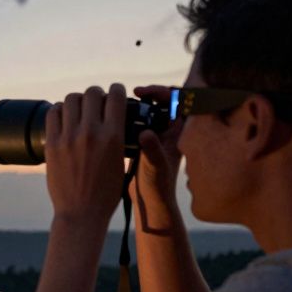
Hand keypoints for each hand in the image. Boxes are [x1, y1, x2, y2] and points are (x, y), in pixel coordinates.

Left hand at [45, 84, 129, 225]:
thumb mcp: (121, 161)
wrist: (81, 213)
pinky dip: (59, 111)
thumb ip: (118, 137)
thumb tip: (114, 119)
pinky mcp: (51, 144)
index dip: (116, 90)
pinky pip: (53, 114)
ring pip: (71, 99)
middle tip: (96, 102)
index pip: (115, 95)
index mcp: (113, 136)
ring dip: (77, 101)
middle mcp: (91, 132)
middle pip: (92, 93)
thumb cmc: (106, 192)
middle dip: (96, 94)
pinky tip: (63, 117)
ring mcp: (69, 137)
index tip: (114, 92)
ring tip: (78, 109)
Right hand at [131, 84, 184, 214]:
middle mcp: (169, 129)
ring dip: (136, 104)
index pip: (176, 98)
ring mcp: (156, 134)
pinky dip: (128, 116)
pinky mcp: (143, 141)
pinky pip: (138, 120)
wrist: (149, 200)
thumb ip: (151, 149)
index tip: (141, 93)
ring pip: (149, 109)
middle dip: (147, 94)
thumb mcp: (153, 166)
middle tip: (131, 94)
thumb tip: (145, 134)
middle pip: (162, 100)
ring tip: (120, 104)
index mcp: (177, 131)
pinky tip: (114, 118)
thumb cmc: (157, 185)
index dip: (160, 91)